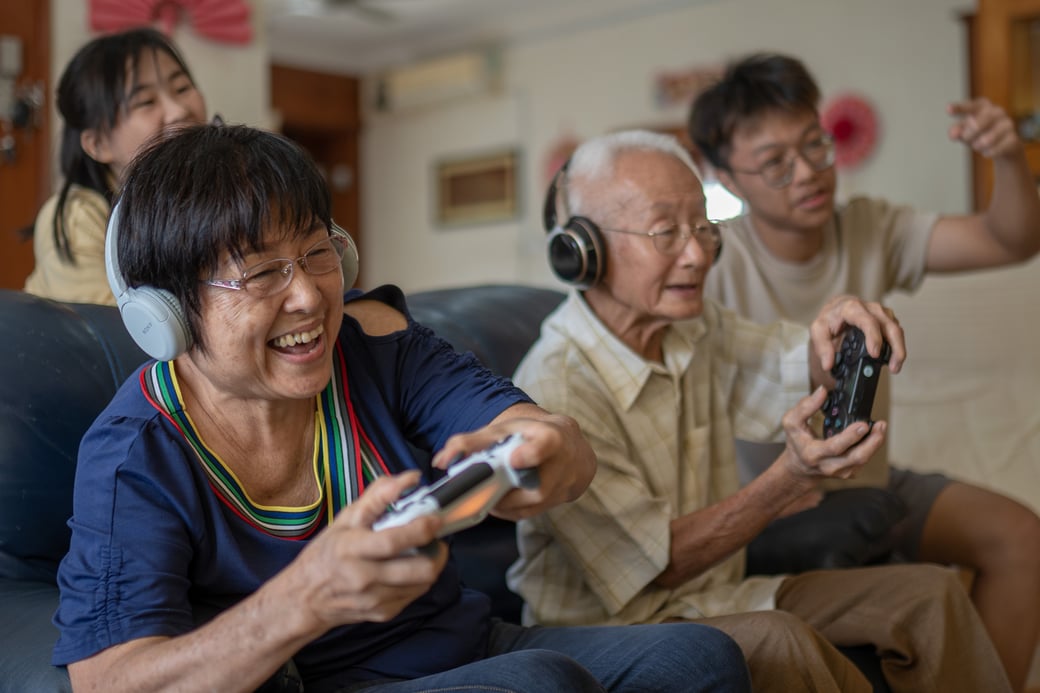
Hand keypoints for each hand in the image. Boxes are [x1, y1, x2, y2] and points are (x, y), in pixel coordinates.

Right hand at [290, 472, 447, 629]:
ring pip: (423, 583)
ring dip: (431, 564)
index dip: (421, 529)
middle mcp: (365, 578)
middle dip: (437, 551)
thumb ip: (378, 496)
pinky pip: (415, 595)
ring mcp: (375, 599)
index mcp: (352, 550)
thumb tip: (409, 478)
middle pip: (419, 569)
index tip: (435, 518)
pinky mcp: (383, 613)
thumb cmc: (327, 553)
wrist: (306, 597)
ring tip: (423, 551)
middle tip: (434, 537)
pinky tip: (407, 569)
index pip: (393, 542)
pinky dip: (418, 580)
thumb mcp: (345, 519)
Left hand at [432, 405, 595, 520]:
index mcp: (551, 437)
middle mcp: (562, 465)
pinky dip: (507, 510)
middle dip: (506, 493)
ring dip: (503, 503)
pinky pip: (527, 514)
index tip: (514, 460)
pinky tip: (495, 502)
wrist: (569, 449)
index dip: (531, 454)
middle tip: (481, 492)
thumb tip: (441, 461)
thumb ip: (470, 442)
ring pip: (529, 505)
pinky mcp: (555, 504)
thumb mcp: (504, 430)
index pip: (545, 445)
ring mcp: (561, 488)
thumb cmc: (530, 435)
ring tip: (484, 496)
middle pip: (536, 488)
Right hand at [780, 386, 886, 479]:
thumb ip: (805, 406)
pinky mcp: (849, 472)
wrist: (799, 467)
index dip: (851, 436)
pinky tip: (874, 435)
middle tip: (880, 425)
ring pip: (863, 460)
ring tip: (881, 427)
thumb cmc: (797, 443)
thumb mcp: (792, 422)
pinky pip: (864, 460)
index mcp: (813, 454)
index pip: (835, 447)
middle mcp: (828, 465)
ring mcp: (840, 471)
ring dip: (875, 443)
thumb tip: (822, 391)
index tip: (863, 424)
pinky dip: (871, 447)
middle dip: (872, 442)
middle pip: (856, 457)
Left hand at [808, 294, 905, 385]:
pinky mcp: (887, 318)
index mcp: (852, 308)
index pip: (868, 321)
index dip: (874, 337)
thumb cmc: (828, 320)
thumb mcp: (818, 331)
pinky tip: (892, 359)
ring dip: (899, 349)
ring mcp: (881, 312)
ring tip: (895, 367)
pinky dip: (897, 345)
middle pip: (889, 326)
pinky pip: (896, 331)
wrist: (835, 311)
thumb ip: (822, 347)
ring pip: (896, 329)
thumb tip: (828, 364)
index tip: (875, 354)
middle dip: (895, 347)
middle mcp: (870, 307)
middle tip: (893, 367)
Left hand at [948, 98, 1020, 159]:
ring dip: (977, 145)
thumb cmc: (979, 134)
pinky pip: (995, 149)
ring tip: (977, 145)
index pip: (971, 106)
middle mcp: (997, 111)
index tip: (948, 109)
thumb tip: (953, 133)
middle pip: (976, 124)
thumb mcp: (965, 132)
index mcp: (983, 106)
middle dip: (968, 135)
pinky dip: (987, 152)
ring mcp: (1008, 124)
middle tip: (966, 138)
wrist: (1005, 146)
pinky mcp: (1014, 138)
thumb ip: (958, 131)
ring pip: (986, 139)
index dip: (960, 108)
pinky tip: (987, 152)